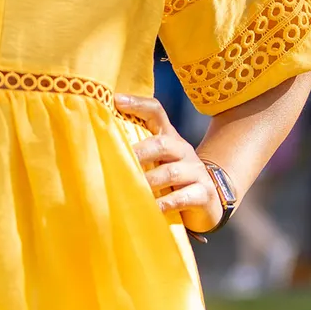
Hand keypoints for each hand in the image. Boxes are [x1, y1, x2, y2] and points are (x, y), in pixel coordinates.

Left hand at [115, 95, 223, 233]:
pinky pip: (184, 197)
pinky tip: (153, 208)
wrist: (210, 200)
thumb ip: (139, 153)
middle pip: (163, 143)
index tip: (116, 100)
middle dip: (140, 152)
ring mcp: (196, 171)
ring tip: (133, 189)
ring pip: (172, 172)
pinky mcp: (204, 193)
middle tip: (121, 161)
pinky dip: (166, 203)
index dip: (138, 104)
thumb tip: (100, 147)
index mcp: (170, 138)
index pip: (156, 112)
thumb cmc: (173, 180)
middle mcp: (183, 150)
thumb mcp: (159, 162)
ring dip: (149, 181)